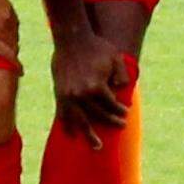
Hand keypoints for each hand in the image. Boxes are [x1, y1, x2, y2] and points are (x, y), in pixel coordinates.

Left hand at [0, 0, 20, 64]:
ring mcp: (6, 14)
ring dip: (12, 39)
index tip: (19, 71)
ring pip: (14, 32)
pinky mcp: (6, 2)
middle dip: (12, 53)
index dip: (16, 66)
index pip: (9, 56)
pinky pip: (13, 19)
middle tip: (9, 57)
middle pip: (13, 45)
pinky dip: (10, 25)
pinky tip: (2, 26)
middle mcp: (2, 28)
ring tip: (6, 43)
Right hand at [48, 19, 132, 144]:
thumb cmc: (96, 46)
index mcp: (97, 87)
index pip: (112, 105)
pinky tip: (71, 135)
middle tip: (120, 127)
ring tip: (96, 146)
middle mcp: (82, 94)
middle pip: (98, 115)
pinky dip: (67, 125)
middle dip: (110, 122)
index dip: (120, 110)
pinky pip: (62, 114)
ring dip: (88, 134)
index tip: (125, 112)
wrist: (71, 37)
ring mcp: (69, 95)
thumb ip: (122, 74)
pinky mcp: (59, 93)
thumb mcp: (116, 57)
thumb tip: (123, 90)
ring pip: (80, 120)